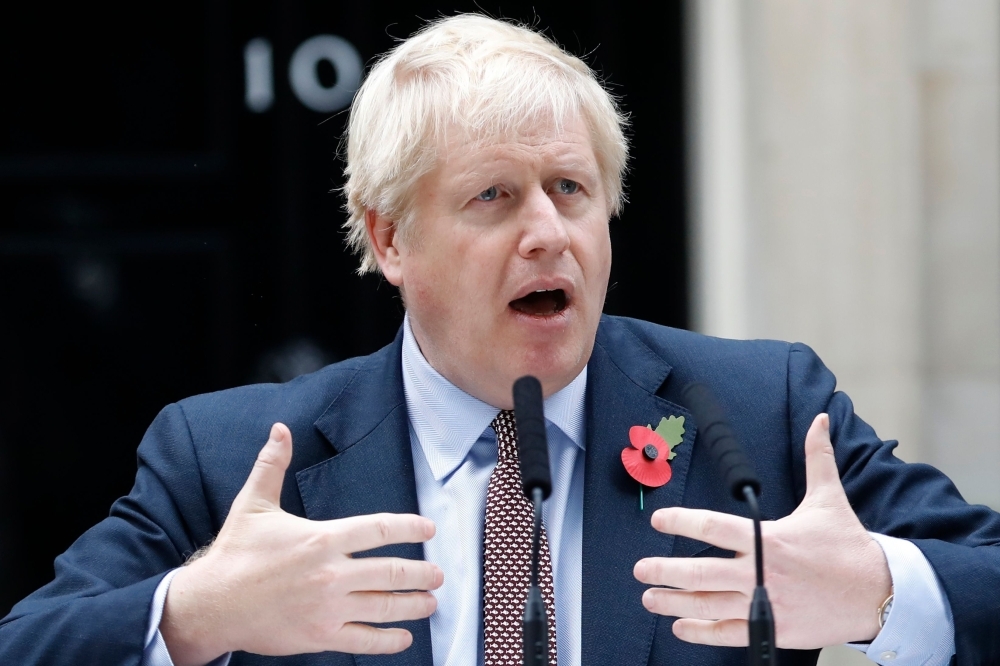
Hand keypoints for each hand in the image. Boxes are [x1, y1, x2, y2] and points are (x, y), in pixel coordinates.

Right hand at [160, 423, 442, 665]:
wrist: (210, 605)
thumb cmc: (234, 553)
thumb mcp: (253, 504)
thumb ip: (272, 465)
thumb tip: (280, 429)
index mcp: (322, 539)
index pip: (379, 529)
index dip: (409, 528)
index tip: (428, 529)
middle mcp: (331, 574)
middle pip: (391, 572)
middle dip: (421, 573)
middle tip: (438, 574)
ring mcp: (327, 608)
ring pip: (384, 606)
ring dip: (414, 605)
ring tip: (432, 602)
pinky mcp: (319, 636)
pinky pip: (363, 640)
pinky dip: (389, 641)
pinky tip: (404, 638)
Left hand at [633, 413, 890, 648]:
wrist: (880, 593)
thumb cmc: (849, 546)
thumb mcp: (830, 498)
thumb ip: (817, 458)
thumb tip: (820, 420)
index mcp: (769, 538)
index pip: (713, 527)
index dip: (681, 521)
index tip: (659, 520)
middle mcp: (762, 572)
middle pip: (701, 572)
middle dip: (664, 570)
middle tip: (641, 568)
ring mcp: (766, 604)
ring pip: (708, 606)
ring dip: (673, 601)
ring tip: (650, 597)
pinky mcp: (775, 629)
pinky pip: (730, 634)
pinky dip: (702, 632)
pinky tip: (682, 627)